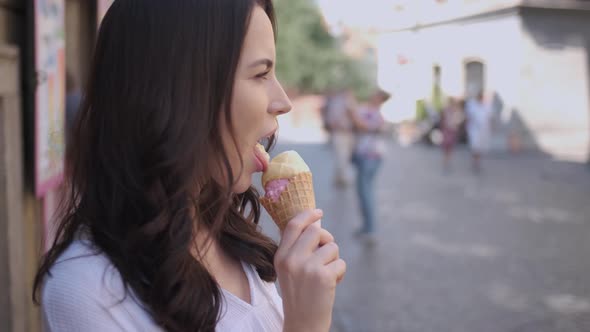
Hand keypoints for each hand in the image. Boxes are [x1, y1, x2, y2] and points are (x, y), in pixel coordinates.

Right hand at [275, 209, 346, 331]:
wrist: (302, 324)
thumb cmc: (300, 295)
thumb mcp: (289, 270)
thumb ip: (297, 249)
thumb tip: (316, 224)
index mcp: (280, 256)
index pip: (293, 226)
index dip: (307, 215)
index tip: (318, 212)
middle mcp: (291, 260)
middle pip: (316, 231)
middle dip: (327, 240)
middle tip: (328, 253)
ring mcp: (307, 268)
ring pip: (332, 247)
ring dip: (334, 259)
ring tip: (326, 275)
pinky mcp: (323, 276)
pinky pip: (340, 262)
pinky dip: (340, 273)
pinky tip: (331, 285)